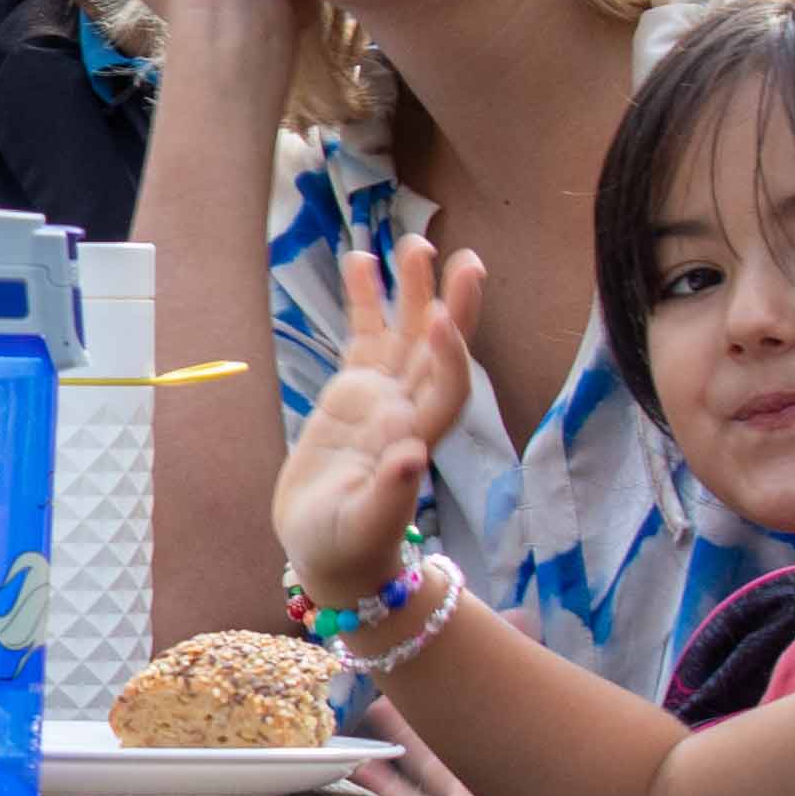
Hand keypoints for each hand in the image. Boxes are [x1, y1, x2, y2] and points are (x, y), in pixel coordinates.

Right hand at [274, 236, 475, 612]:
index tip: (439, 317)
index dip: (449, 353)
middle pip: (437, 349)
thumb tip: (408, 453)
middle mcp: (408, 410)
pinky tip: (360, 258)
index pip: (446, 387)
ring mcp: (382, 397)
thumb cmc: (348, 549)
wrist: (331, 554)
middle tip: (463, 258)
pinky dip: (364, 300)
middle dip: (451, 304)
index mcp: (417, 440)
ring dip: (411, 289)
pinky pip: (364, 337)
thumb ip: (387, 495)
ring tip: (412, 241)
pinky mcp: (353, 392)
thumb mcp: (362, 528)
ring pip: (404, 333)